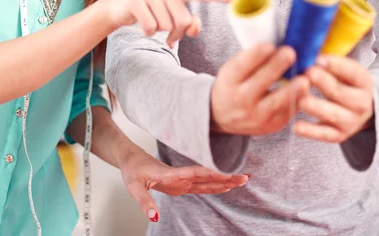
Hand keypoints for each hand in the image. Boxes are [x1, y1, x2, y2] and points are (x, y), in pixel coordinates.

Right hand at [105, 0, 231, 45]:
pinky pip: (151, 27)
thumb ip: (188, 22)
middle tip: (170, 36)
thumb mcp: (171, 15)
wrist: (120, 6)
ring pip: (167, 25)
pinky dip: (148, 31)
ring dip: (161, 33)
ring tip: (154, 25)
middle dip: (176, 33)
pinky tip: (142, 24)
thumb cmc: (152, 11)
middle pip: (183, 20)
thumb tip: (194, 28)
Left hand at [119, 148, 248, 221]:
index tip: (228, 172)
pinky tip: (226, 186)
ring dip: (225, 179)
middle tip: (245, 176)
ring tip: (242, 178)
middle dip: (226, 176)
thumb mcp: (134, 188)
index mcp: (171, 174)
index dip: (212, 173)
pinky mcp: (182, 183)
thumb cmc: (133, 171)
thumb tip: (155, 217)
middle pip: (207, 176)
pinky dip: (215, 185)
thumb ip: (145, 203)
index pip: (195, 173)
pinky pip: (202, 185)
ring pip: (208, 180)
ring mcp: (183, 179)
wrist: (132, 160)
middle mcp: (181, 175)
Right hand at [211, 43, 309, 134]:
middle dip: (276, 67)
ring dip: (292, 91)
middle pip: (259, 82)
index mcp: (229, 80)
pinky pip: (287, 113)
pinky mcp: (271, 126)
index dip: (255, 56)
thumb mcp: (233, 69)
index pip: (241, 66)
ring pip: (275, 103)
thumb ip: (252, 59)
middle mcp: (240, 99)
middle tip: (290, 53)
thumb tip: (278, 44)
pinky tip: (307, 90)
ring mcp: (256, 116)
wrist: (223, 116)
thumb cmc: (233, 84)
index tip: (269, 45)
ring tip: (305, 80)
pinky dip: (298, 101)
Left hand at [294, 55, 373, 142]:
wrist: (359, 108)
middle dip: (323, 83)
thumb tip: (308, 54)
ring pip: (333, 115)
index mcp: (363, 82)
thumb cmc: (344, 82)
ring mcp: (351, 121)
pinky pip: (325, 134)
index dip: (335, 65)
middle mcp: (361, 103)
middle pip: (340, 93)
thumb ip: (328, 63)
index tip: (318, 59)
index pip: (351, 72)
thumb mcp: (344, 70)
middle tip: (308, 73)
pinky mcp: (339, 135)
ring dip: (316, 107)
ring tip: (301, 101)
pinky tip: (296, 127)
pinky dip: (310, 132)